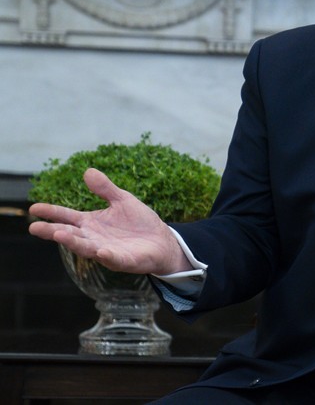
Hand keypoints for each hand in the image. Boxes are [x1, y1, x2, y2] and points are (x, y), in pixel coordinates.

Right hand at [28, 168, 192, 275]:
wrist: (162, 240)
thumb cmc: (139, 222)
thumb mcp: (122, 200)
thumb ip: (105, 188)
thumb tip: (88, 171)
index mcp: (91, 222)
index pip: (67, 217)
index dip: (51, 212)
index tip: (34, 208)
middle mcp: (93, 238)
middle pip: (69, 234)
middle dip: (52, 231)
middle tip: (35, 227)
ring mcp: (106, 251)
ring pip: (86, 248)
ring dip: (73, 242)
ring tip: (59, 235)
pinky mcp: (122, 260)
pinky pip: (113, 259)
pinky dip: (106, 256)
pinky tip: (101, 251)